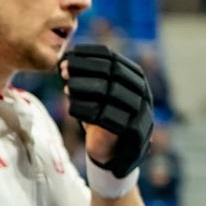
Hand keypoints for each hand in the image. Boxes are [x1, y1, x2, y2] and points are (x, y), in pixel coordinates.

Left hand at [60, 44, 153, 177]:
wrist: (114, 150)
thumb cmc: (102, 115)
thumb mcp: (95, 94)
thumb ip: (85, 78)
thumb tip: (63, 61)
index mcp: (135, 78)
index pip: (113, 59)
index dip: (90, 55)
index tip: (68, 55)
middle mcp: (142, 92)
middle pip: (114, 73)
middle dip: (86, 68)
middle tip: (64, 70)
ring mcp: (139, 111)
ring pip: (112, 93)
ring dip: (85, 88)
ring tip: (65, 88)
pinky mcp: (131, 131)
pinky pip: (108, 118)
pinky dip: (87, 110)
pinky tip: (72, 108)